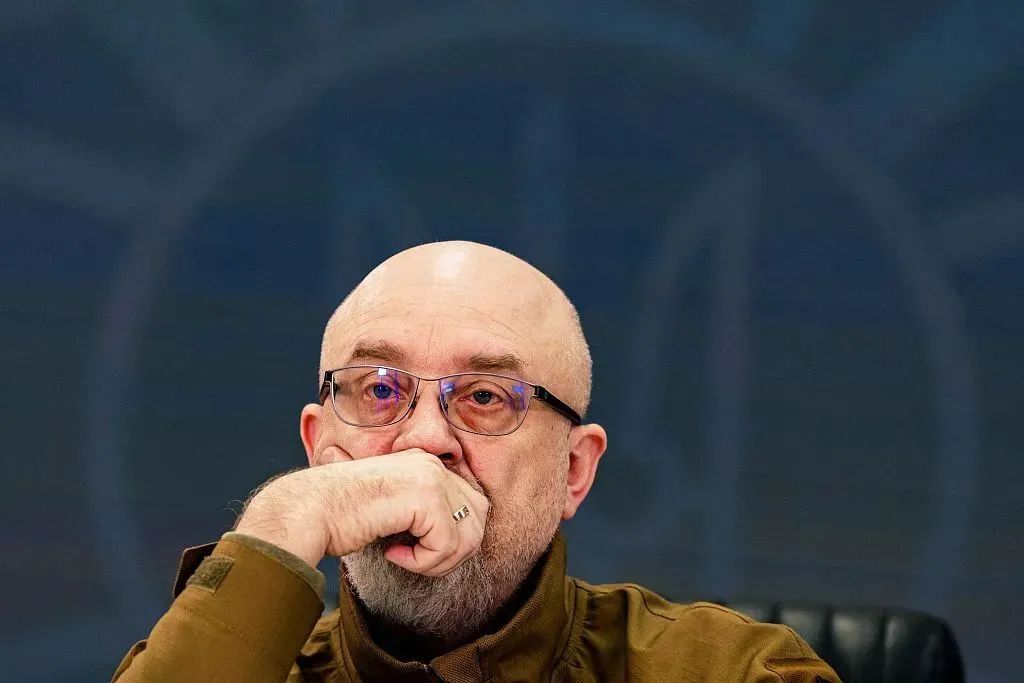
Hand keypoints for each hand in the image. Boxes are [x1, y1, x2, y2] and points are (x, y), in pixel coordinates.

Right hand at [234, 449, 488, 576]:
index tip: (419, 547)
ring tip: (405, 558)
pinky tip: (392, 553)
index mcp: (425, 462)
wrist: (307, 510)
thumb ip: (427, 512)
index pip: (474, 501)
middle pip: (479, 518)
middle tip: (418, 559)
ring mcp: (431, 476)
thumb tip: (470, 537)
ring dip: (437, 560)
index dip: (456, 535)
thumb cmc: (342, 516)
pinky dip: (422, 562)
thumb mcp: (394, 507)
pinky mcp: (425, 497)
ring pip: (468, 535)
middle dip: (454, 550)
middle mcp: (432, 463)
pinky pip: (445, 545)